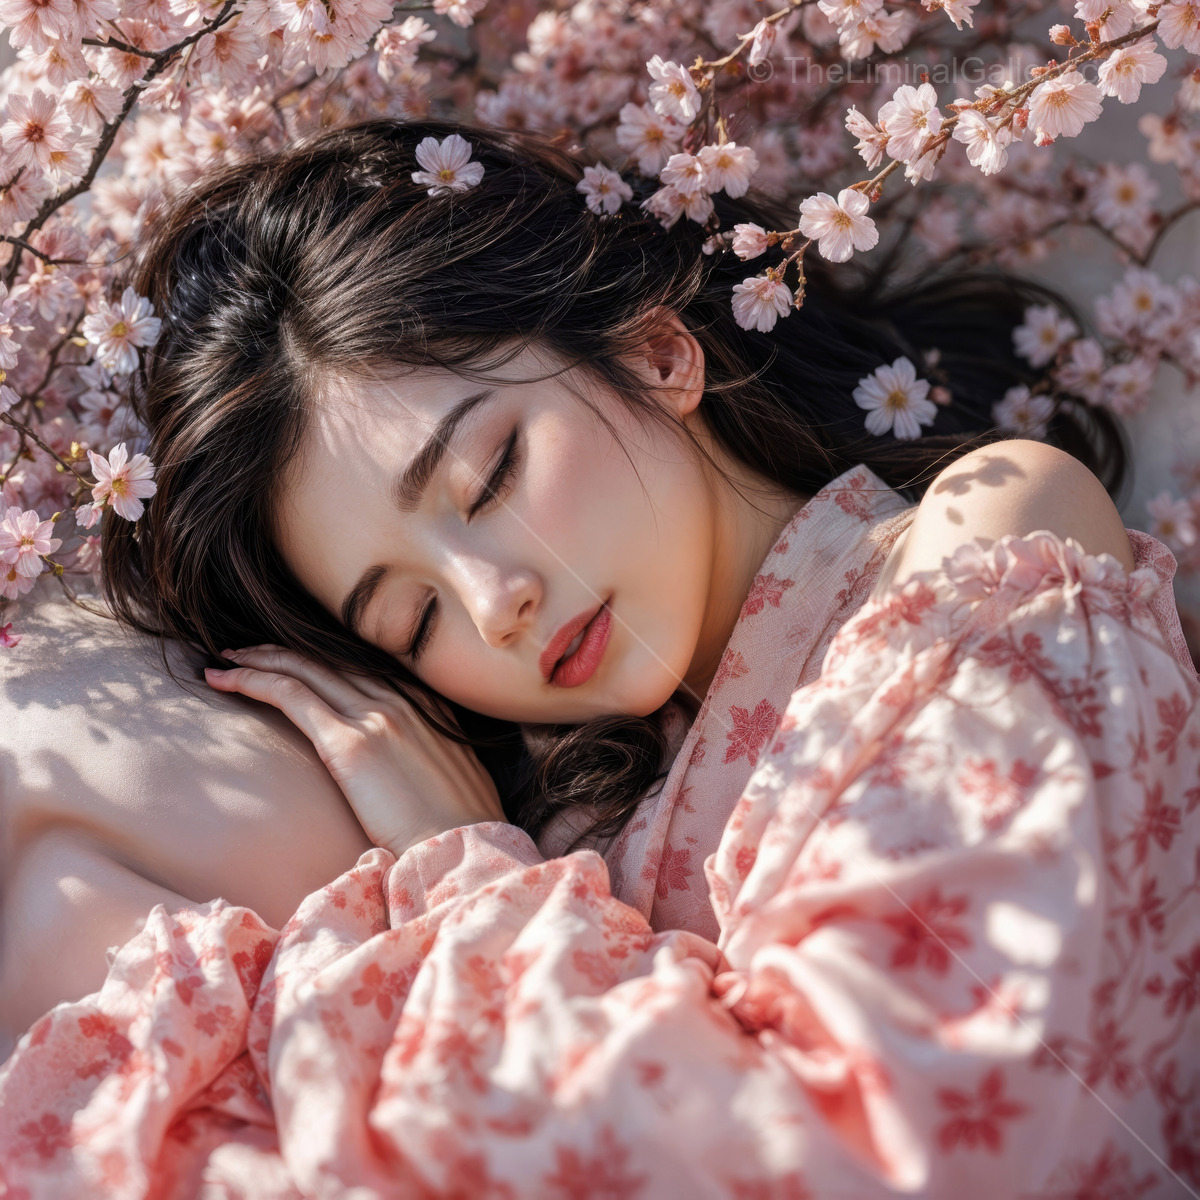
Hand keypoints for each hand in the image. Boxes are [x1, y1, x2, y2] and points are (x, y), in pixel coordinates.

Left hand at [204, 646, 505, 857]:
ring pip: (306, 669)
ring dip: (260, 660)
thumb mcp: (453, 776)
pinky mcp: (350, 743)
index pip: (363, 666)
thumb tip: (407, 769)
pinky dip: (254, 680)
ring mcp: (376, 716)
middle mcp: (401, 699)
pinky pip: (291, 696)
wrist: (465, 849)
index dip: (322, 659)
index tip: (295, 662)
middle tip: (245, 651)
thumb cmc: (459, 828)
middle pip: (331, 660)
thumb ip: (428, 756)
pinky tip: (224, 678)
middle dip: (283, 652)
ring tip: (226, 660)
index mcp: (427, 705)